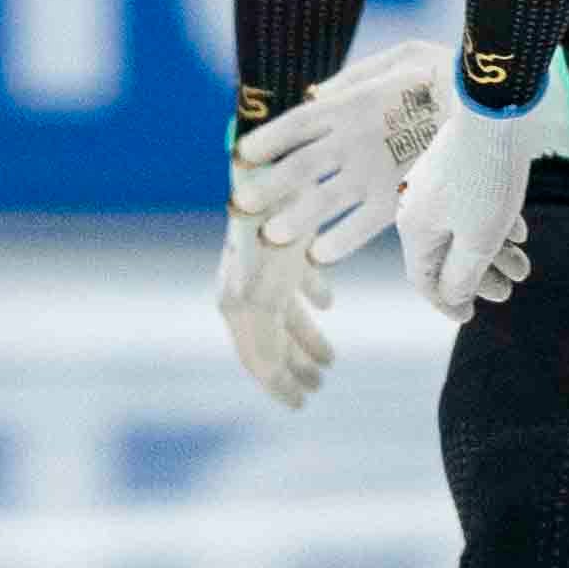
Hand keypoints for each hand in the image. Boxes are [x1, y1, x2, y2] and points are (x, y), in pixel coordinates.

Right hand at [213, 208, 334, 406]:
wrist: (270, 162)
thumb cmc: (269, 228)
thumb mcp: (267, 290)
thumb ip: (265, 334)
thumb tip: (266, 374)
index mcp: (238, 303)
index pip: (257, 357)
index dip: (277, 384)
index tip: (299, 405)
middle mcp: (245, 287)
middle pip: (271, 339)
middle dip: (294, 366)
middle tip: (319, 387)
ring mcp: (263, 266)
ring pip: (284, 312)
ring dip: (306, 337)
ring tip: (330, 359)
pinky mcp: (282, 243)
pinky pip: (293, 279)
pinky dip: (310, 294)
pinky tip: (328, 301)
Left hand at [226, 46, 443, 272]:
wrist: (494, 92)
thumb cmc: (450, 70)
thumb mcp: (401, 58)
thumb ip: (355, 78)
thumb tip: (317, 95)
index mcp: (351, 103)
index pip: (295, 124)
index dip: (267, 140)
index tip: (243, 154)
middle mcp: (354, 137)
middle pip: (297, 166)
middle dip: (267, 187)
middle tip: (241, 205)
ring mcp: (375, 167)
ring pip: (320, 198)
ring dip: (293, 217)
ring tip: (270, 236)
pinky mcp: (403, 195)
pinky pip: (362, 224)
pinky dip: (339, 241)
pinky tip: (319, 254)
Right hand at [397, 73, 568, 316]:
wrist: (497, 112)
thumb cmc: (486, 181)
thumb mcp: (478, 240)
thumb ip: (462, 275)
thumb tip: (451, 297)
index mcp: (415, 229)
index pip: (424, 280)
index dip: (447, 302)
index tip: (470, 317)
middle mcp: (418, 206)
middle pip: (446, 255)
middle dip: (480, 277)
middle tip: (509, 290)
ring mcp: (437, 184)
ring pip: (463, 229)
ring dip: (494, 251)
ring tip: (524, 265)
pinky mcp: (457, 166)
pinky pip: (472, 205)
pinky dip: (494, 222)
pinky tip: (519, 230)